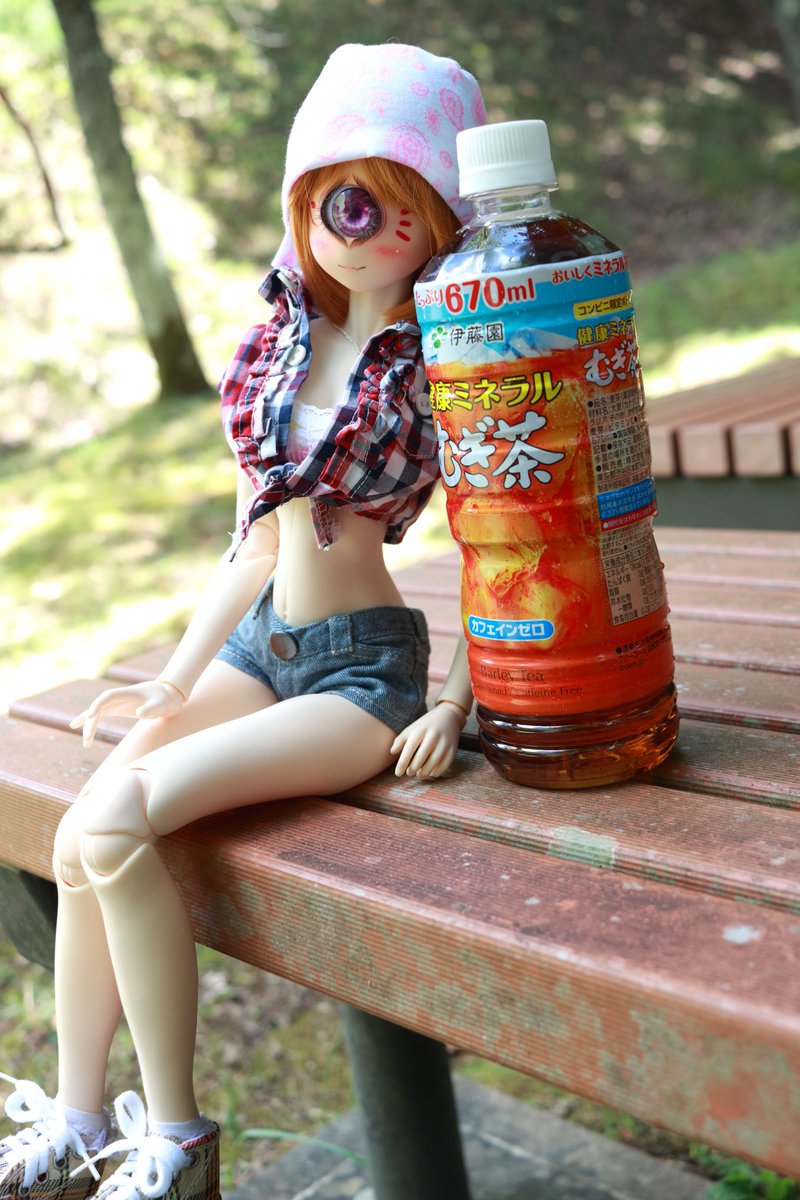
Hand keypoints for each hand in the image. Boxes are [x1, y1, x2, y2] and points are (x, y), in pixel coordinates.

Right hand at [69, 681, 184, 747]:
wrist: (166, 696)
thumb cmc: (163, 699)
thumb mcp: (160, 704)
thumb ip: (151, 708)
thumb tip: (140, 713)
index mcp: (126, 693)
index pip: (107, 697)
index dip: (98, 705)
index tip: (91, 716)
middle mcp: (117, 697)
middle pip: (99, 707)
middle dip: (91, 722)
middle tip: (87, 739)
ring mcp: (115, 703)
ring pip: (97, 713)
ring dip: (89, 727)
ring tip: (86, 744)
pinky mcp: (116, 709)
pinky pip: (100, 716)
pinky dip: (92, 724)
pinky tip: (86, 736)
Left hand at [391, 703, 464, 779]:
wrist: (448, 716)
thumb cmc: (425, 726)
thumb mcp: (412, 729)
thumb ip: (401, 740)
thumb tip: (392, 752)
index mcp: (421, 730)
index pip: (409, 748)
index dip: (402, 763)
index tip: (398, 773)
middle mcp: (433, 735)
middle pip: (422, 756)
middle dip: (413, 768)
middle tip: (409, 773)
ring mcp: (444, 742)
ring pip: (434, 762)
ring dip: (425, 772)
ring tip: (419, 774)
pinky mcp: (453, 749)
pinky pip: (445, 764)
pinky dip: (437, 772)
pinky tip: (431, 773)